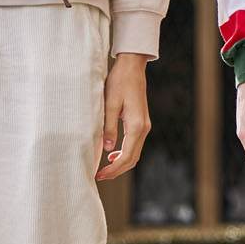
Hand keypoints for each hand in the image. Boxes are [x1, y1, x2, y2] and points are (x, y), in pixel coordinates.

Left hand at [97, 53, 150, 181]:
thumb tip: (106, 150)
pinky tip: (112, 154)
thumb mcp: (110, 104)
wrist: (132, 67)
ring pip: (134, 153)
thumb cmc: (120, 82)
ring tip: (104, 168)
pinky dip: (125, 153)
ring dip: (121, 163)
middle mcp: (144, 128)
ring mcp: (144, 125)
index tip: (100, 175)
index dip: (113, 169)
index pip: (126, 156)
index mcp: (136, 125)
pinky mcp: (141, 122)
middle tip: (100, 176)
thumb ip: (108, 127)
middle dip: (117, 170)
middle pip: (133, 158)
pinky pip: (135, 144)